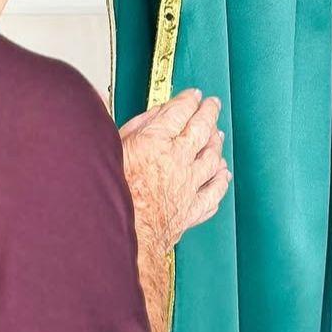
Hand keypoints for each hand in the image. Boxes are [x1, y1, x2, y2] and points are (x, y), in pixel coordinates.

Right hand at [120, 91, 230, 260]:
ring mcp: (188, 186)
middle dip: (209, 113)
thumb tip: (150, 114)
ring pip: (212, 159)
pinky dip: (220, 182)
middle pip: (201, 129)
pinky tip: (222, 176)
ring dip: (216, 144)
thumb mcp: (112, 150)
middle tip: (212, 104)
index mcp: (156, 142)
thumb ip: (134, 128)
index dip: (189, 99)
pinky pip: (214, 193)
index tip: (194, 95)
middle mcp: (177, 161)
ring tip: (218, 136)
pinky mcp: (190, 210)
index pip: (180, 111)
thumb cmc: (108, 196)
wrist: (118, 236)